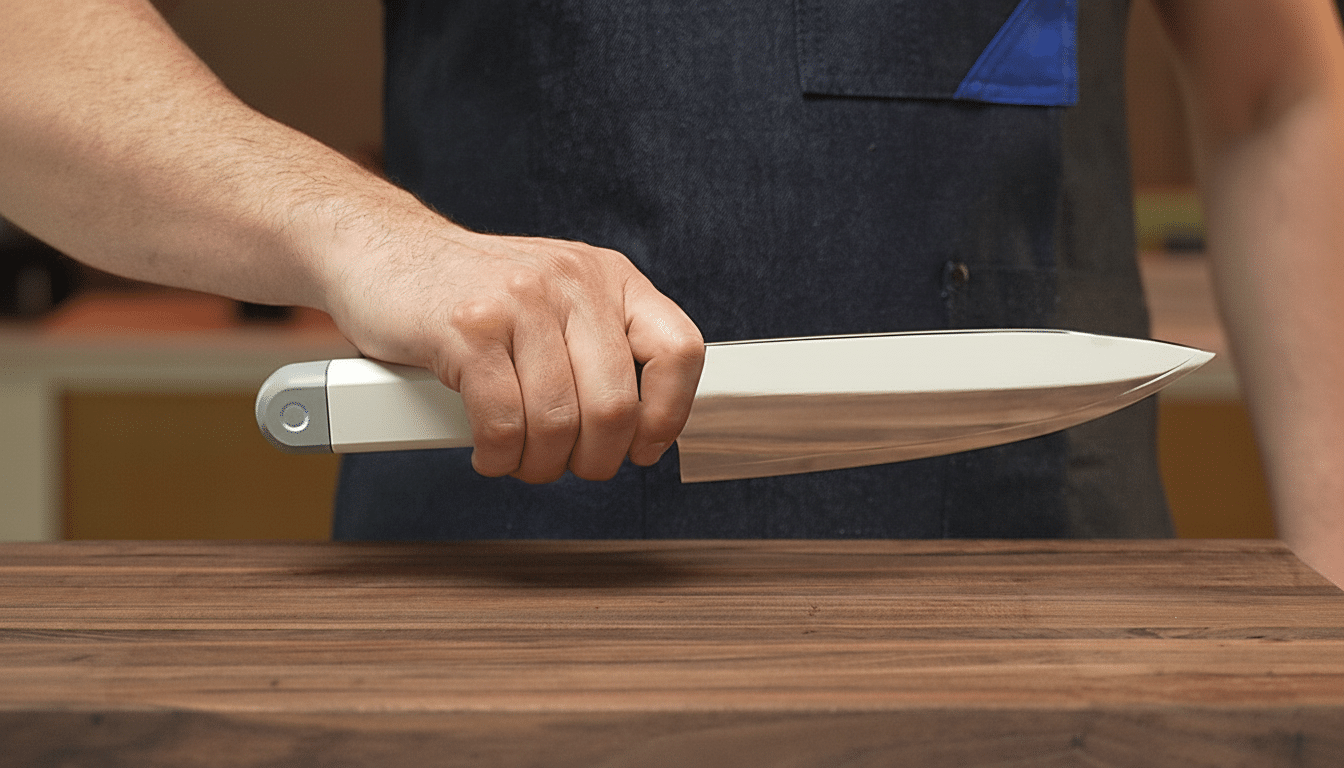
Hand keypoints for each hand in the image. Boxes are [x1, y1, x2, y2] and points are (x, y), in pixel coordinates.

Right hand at [318, 214, 703, 483]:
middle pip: (615, 407)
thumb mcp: (555, 299)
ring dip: (538, 464)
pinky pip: (502, 424)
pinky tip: (488, 451)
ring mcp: (519, 302)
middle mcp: (573, 282)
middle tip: (566, 465)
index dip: (668, 414)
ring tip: (519, 458)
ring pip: (557, 423)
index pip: (679, 351)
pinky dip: (497, 456)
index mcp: (609, 277)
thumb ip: (598, 348)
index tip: (644, 448)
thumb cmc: (471, 293)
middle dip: (593, 459)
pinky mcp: (466, 330)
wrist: (378, 250)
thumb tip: (643, 431)